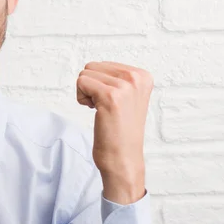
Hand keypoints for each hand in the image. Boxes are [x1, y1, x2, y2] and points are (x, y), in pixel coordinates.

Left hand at [76, 61, 152, 203]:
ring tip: (103, 111)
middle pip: (92, 66)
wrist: (123, 158)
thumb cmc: (119, 130)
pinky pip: (81, 83)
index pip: (103, 64)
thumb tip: (91, 65)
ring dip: (87, 94)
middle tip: (106, 108)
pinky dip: (82, 99)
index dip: (100, 85)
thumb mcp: (127, 96)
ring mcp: (125, 86)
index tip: (114, 103)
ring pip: (85, 74)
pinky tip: (97, 113)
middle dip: (91, 87)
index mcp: (143, 75)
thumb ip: (117, 77)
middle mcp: (137, 78)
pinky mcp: (110, 96)